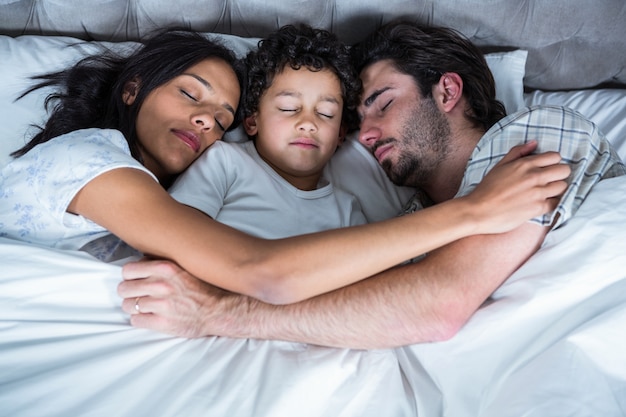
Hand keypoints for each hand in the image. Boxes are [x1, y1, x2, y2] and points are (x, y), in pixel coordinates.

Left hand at [117, 258, 233, 337]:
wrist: (218, 310)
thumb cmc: (202, 289)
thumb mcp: (183, 268)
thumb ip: (161, 264)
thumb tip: (141, 263)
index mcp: (165, 268)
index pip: (128, 270)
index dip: (129, 277)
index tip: (134, 281)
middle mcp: (161, 285)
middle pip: (124, 289)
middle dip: (129, 293)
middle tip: (138, 295)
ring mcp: (161, 305)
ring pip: (128, 306)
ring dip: (134, 307)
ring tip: (146, 307)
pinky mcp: (163, 322)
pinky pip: (136, 321)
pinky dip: (140, 320)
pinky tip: (150, 317)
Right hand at [466, 141, 569, 233]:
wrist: (478, 211)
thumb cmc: (487, 189)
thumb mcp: (499, 165)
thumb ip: (518, 152)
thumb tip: (534, 143)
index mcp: (525, 164)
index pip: (555, 157)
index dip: (553, 162)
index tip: (547, 168)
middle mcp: (534, 177)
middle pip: (564, 170)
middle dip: (559, 174)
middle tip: (549, 180)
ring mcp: (537, 193)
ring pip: (562, 186)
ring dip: (556, 189)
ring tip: (545, 192)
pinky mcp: (538, 208)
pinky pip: (557, 203)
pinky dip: (551, 202)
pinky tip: (541, 203)